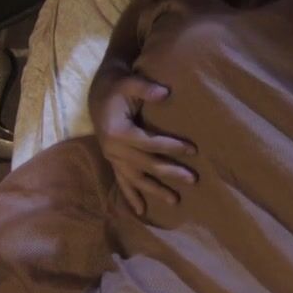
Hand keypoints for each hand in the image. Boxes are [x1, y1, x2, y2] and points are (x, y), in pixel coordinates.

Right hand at [92, 73, 197, 215]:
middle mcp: (113, 149)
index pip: (149, 143)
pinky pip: (122, 182)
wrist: (99, 93)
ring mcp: (113, 157)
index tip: (193, 150)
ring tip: (175, 200)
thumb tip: (165, 93)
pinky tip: (141, 211)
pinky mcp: (114, 161)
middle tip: (193, 179)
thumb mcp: (129, 82)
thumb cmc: (118, 87)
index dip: (171, 147)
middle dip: (170, 172)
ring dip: (155, 190)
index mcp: (117, 132)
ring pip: (135, 178)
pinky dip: (131, 197)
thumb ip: (145, 88)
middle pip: (146, 164)